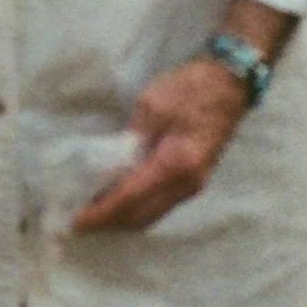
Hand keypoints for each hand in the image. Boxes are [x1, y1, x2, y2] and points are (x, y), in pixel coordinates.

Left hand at [71, 56, 248, 236]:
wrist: (230, 84)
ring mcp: (193, 186)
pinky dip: (137, 209)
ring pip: (152, 215)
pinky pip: (160, 205)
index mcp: (175, 164)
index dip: (101, 213)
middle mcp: (186, 184)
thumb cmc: (191, 89)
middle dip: (109, 223)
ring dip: (123, 219)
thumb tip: (112, 165)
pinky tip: (119, 201)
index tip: (75, 222)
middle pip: (141, 216)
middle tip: (79, 221)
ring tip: (95, 213)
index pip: (130, 199)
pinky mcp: (194, 181)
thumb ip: (131, 140)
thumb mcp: (152, 106)